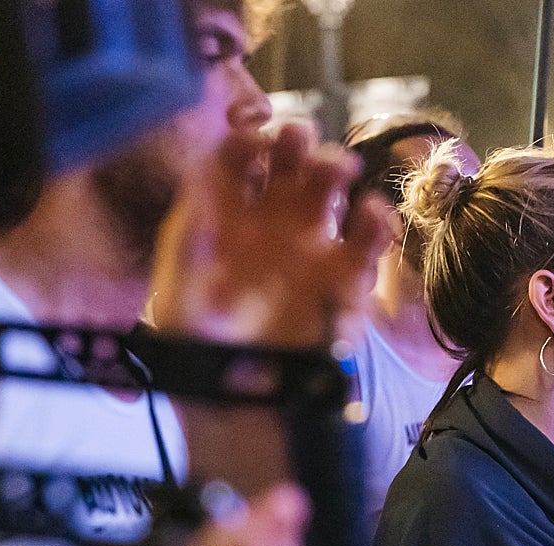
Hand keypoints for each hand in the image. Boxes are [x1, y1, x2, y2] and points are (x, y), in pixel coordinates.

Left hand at [150, 122, 388, 347]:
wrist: (233, 399)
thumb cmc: (196, 345)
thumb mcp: (178, 293)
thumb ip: (192, 243)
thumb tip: (201, 185)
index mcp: (224, 215)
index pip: (236, 159)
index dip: (246, 141)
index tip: (254, 141)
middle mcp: (267, 220)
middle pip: (287, 162)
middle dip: (295, 141)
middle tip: (299, 138)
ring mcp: (307, 245)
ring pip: (327, 190)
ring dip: (334, 167)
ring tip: (339, 169)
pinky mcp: (340, 278)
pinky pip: (364, 242)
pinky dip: (375, 224)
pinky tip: (371, 214)